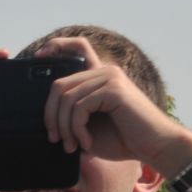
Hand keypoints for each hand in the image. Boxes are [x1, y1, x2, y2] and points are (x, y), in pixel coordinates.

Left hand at [36, 34, 191, 168]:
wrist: (154, 146)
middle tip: (55, 140)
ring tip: (71, 146)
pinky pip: (79, 107)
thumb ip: (71, 115)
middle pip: (59, 85)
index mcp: (100, 76)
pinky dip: (77, 129)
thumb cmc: (122, 139)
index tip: (37, 55)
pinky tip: (86, 143)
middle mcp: (105, 71)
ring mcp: (110, 78)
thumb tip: (43, 117)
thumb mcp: (89, 125)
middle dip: (50, 117)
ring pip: (66, 99)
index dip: (57, 45)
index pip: (79, 47)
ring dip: (64, 128)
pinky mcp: (114, 89)